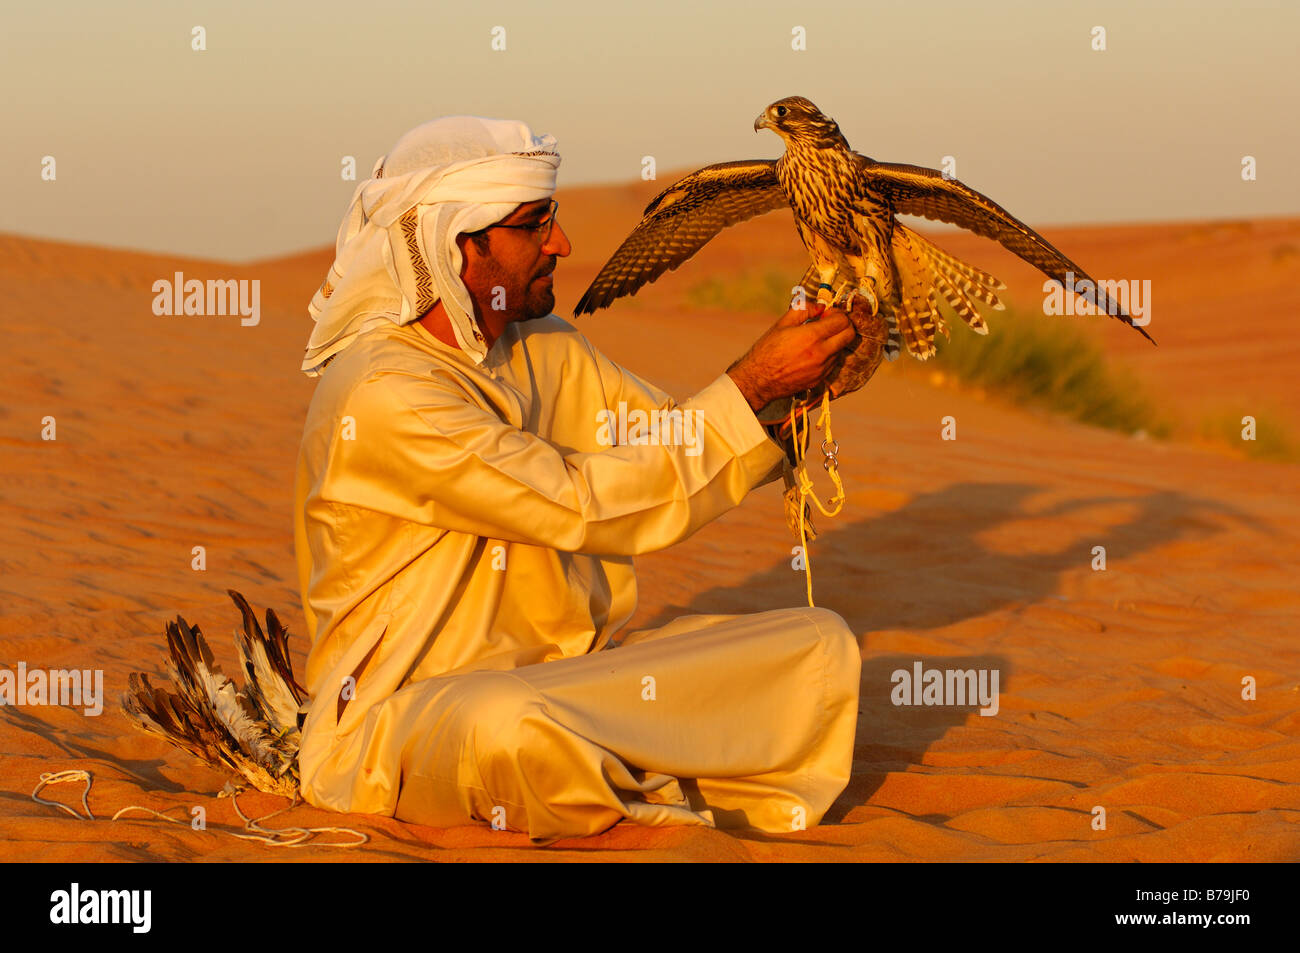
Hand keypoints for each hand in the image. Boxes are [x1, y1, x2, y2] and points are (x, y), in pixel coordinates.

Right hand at [726, 303, 857, 412]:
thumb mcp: (782, 324)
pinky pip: (833, 363)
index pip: (842, 321)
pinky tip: (812, 353)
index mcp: (812, 336)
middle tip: (829, 324)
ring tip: (816, 340)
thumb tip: (820, 306)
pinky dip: (828, 354)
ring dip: (835, 341)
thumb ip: (803, 310)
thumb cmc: (767, 350)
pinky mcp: (820, 379)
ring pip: (842, 349)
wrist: (759, 381)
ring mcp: (823, 368)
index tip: (825, 314)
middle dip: (843, 325)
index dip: (837, 313)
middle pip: (850, 334)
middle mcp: (822, 353)